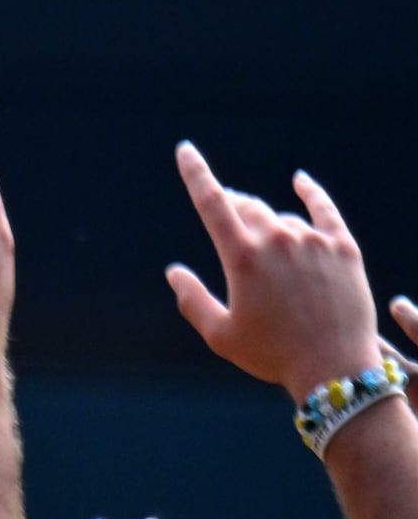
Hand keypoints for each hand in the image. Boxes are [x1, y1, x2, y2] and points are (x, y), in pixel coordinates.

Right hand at [167, 140, 384, 396]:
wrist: (336, 368)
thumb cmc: (273, 356)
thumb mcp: (220, 335)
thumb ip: (192, 299)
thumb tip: (174, 271)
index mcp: (241, 258)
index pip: (212, 202)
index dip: (196, 173)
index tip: (185, 150)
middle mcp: (278, 240)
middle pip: (248, 207)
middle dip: (233, 205)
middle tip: (227, 210)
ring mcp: (314, 241)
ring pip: (283, 219)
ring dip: (269, 226)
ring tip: (269, 255)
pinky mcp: (344, 249)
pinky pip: (325, 211)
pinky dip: (312, 194)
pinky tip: (300, 181)